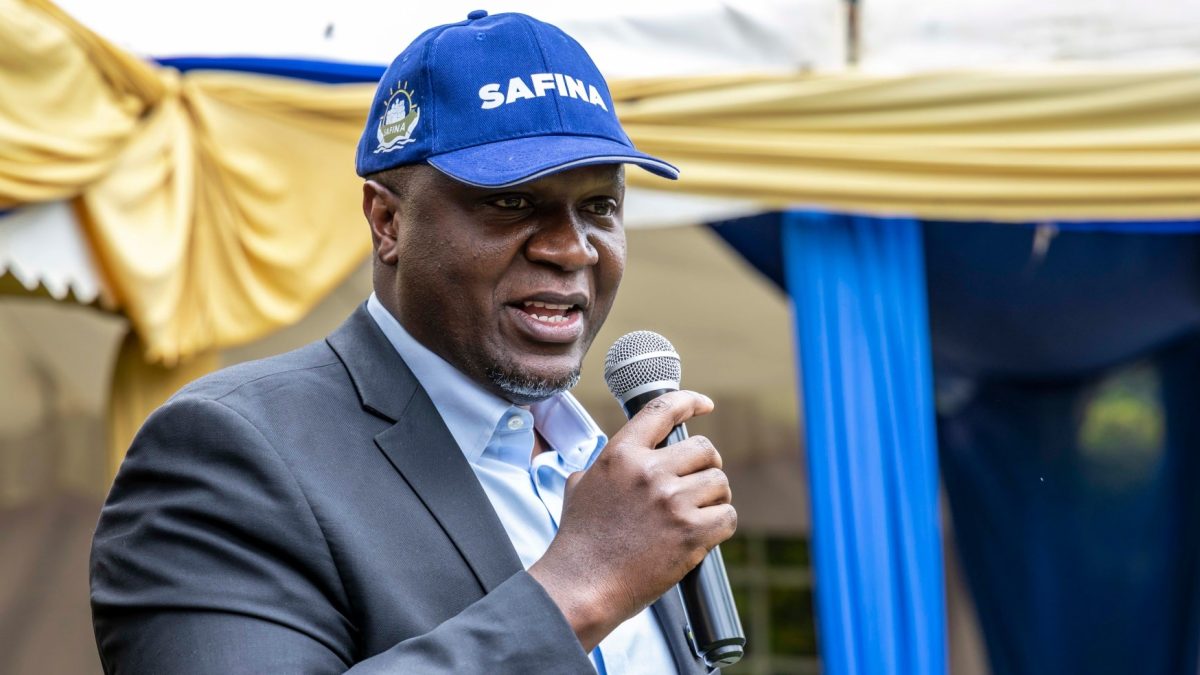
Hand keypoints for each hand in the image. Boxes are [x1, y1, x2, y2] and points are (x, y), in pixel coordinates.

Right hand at [528, 390, 736, 650]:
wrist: (582, 585)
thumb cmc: (580, 540)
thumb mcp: (580, 486)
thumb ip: (604, 465)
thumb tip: (619, 458)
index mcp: (621, 454)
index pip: (662, 410)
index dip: (690, 401)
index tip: (704, 405)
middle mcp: (649, 472)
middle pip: (704, 449)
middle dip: (705, 466)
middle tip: (696, 485)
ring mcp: (672, 501)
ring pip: (720, 482)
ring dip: (714, 498)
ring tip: (697, 513)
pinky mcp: (691, 533)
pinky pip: (727, 516)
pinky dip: (720, 524)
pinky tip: (703, 534)